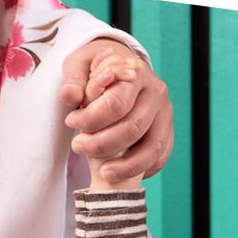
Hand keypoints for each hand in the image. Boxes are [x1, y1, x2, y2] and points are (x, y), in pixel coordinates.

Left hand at [60, 38, 173, 183]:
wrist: (122, 69)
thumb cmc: (96, 68)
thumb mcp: (79, 64)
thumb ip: (73, 80)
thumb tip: (69, 96)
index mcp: (136, 73)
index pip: (116, 103)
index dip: (91, 119)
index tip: (71, 122)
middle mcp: (156, 93)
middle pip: (133, 128)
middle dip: (102, 144)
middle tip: (78, 146)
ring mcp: (166, 114)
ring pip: (151, 148)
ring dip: (125, 166)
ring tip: (102, 172)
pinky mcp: (168, 131)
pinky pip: (159, 157)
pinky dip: (142, 170)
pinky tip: (122, 173)